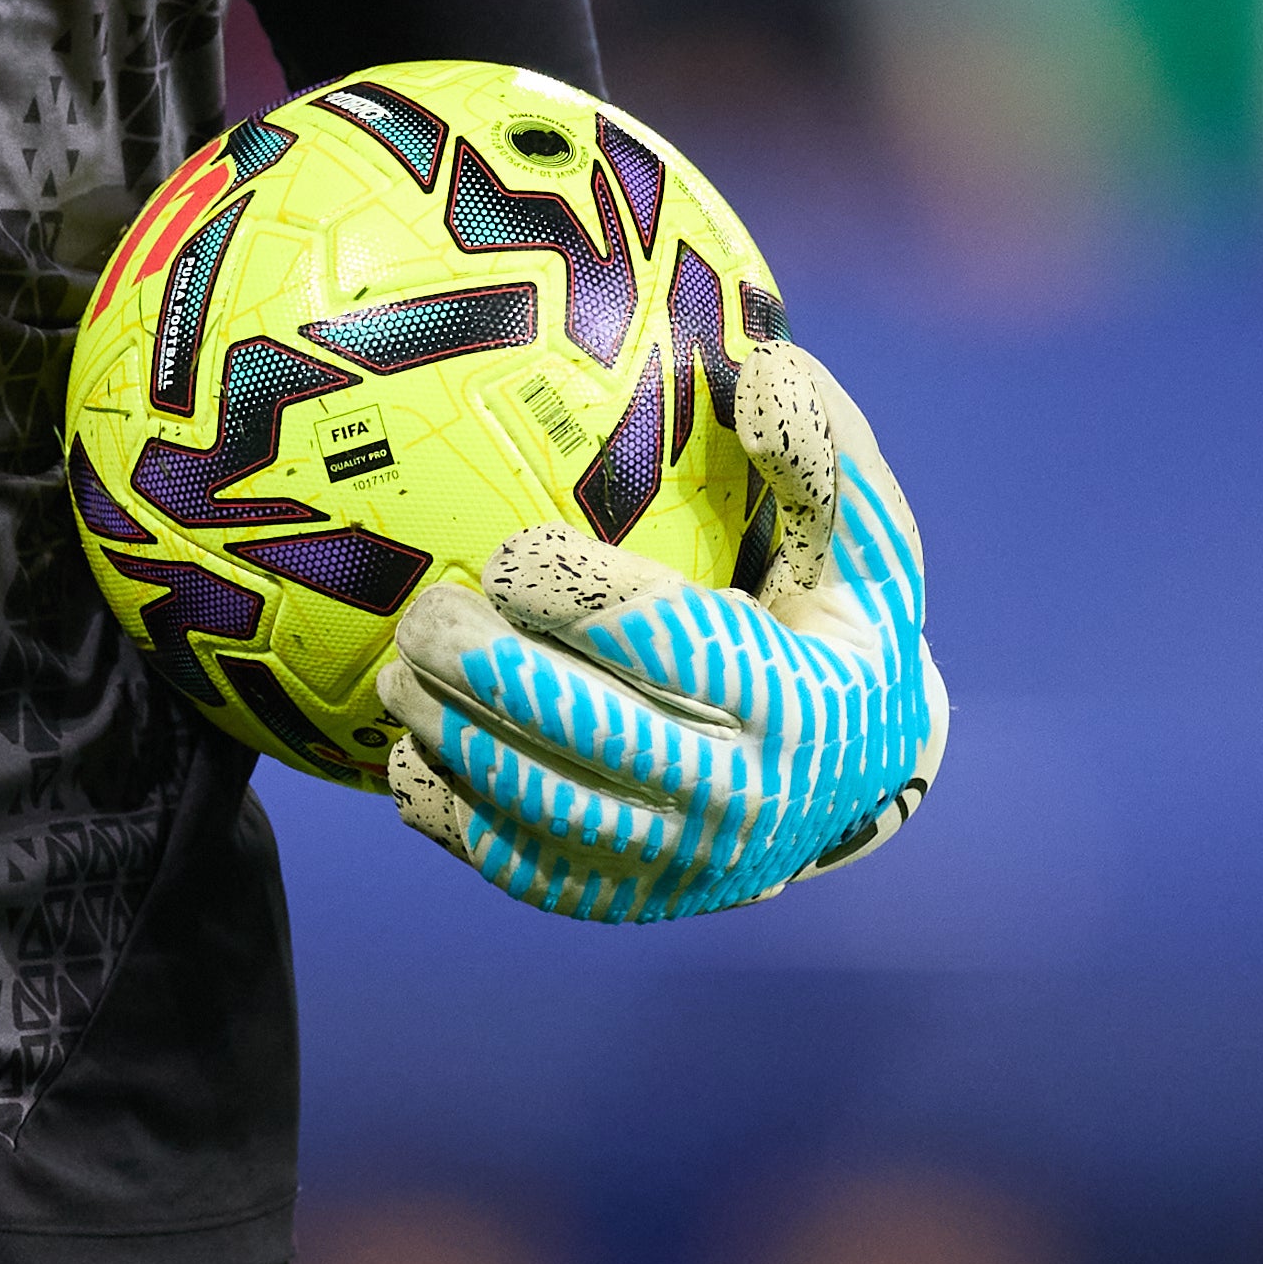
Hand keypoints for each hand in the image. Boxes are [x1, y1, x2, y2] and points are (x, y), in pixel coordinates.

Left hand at [377, 336, 945, 920]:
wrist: (860, 778)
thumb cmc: (843, 623)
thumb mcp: (864, 542)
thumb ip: (823, 454)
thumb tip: (766, 365)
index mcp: (792, 701)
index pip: (661, 645)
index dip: (570, 597)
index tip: (508, 553)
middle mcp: (736, 797)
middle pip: (582, 733)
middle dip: (485, 671)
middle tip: (424, 614)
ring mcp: (677, 863)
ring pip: (539, 804)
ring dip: (451, 738)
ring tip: (397, 670)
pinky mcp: (625, 898)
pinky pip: (518, 862)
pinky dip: (452, 812)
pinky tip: (408, 755)